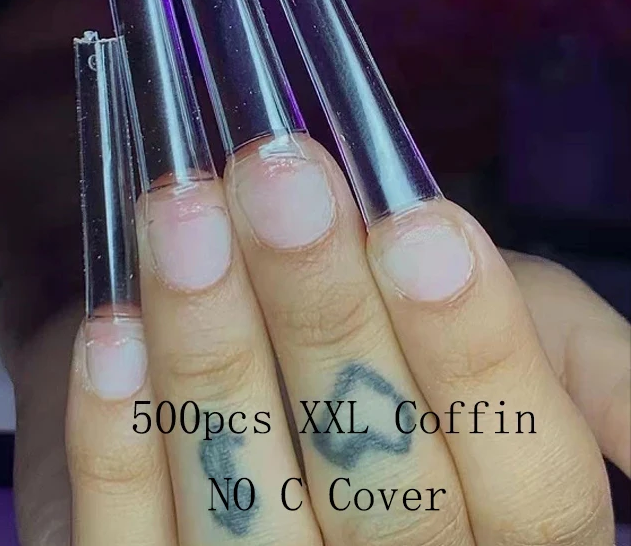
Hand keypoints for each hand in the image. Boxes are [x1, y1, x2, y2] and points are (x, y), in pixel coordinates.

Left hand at [66, 132, 627, 543]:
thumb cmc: (397, 341)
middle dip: (324, 312)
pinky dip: (118, 438)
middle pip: (379, 483)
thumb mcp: (519, 337)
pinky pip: (131, 541)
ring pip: (245, 504)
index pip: (526, 478)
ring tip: (182, 212)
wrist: (267, 358)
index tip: (418, 225)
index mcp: (503, 530)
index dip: (474, 350)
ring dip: (210, 347)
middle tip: (277, 174)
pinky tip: (114, 331)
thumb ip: (569, 360)